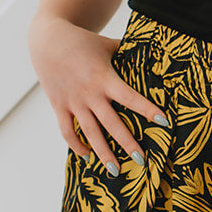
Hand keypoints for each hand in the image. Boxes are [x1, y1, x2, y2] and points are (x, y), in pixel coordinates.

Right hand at [29, 18, 169, 167]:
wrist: (47, 41)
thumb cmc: (83, 42)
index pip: (129, 97)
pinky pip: (67, 131)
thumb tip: (155, 55)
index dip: (147, 109)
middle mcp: (89, 93)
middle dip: (127, 143)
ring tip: (115, 171)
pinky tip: (87, 157)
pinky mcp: (59, 106)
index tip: (164, 121)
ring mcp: (73, 102)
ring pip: (89, 133)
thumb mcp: (108, 45)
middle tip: (142, 160)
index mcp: (104, 78)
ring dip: (102, 153)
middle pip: (111, 123)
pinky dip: (76, 146)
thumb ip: (128, 54)